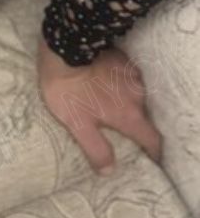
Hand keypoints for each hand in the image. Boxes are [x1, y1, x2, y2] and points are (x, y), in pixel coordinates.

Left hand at [37, 36, 161, 174]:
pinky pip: (129, 78)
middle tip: (125, 130)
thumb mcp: (76, 124)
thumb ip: (96, 148)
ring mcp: (132, 76)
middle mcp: (137, 96)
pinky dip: (122, 85)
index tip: (151, 157)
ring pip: (137, 96)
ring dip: (129, 102)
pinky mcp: (123, 60)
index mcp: (128, 115)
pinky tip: (107, 84)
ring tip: (113, 105)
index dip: (154, 151)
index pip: (152, 139)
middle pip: (146, 117)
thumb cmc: (68, 89)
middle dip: (138, 125)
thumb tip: (109, 171)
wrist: (64, 47)